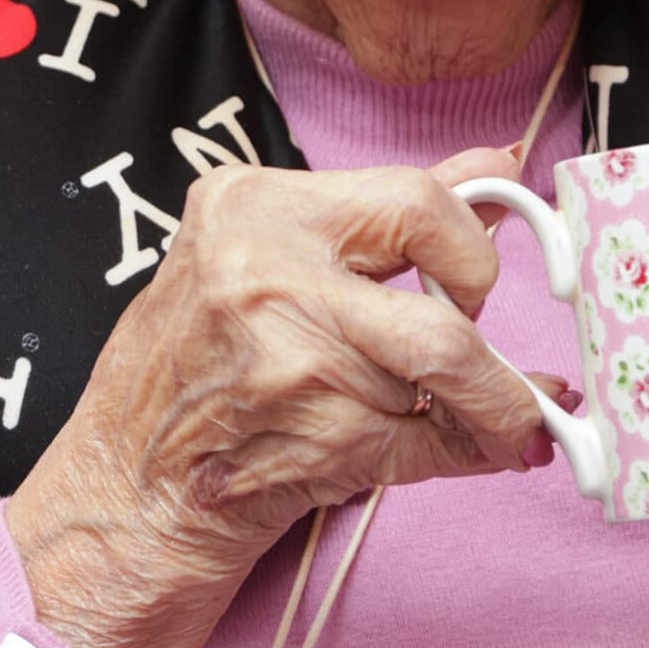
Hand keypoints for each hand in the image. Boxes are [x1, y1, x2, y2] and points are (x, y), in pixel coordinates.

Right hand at [3, 144, 568, 647]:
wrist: (128, 481)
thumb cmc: (202, 356)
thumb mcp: (271, 249)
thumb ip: (390, 211)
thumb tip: (499, 166)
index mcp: (258, 206)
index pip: (418, 202)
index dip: (471, 251)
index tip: (473, 281)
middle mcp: (266, 277)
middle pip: (443, 324)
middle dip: (496, 373)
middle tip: (519, 388)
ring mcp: (285, 366)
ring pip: (434, 395)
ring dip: (468, 419)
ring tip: (463, 423)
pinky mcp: (305, 443)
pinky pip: (423, 450)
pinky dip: (456, 456)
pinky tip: (451, 449)